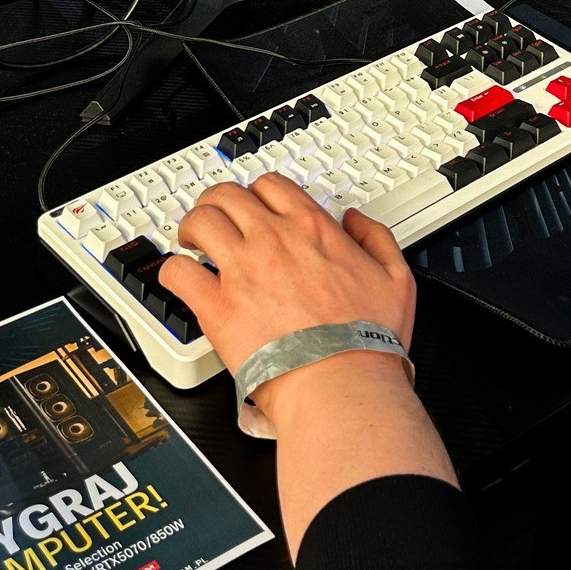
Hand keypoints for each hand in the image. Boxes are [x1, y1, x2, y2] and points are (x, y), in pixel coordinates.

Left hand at [161, 174, 415, 411]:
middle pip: (227, 195)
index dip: (257, 193)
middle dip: (217, 203)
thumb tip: (356, 220)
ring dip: (192, 227)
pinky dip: (174, 272)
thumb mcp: (396, 278)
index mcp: (312, 228)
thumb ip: (377, 238)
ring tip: (192, 242)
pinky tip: (181, 279)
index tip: (254, 208)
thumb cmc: (367, 342)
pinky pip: (179, 272)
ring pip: (199, 221)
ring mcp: (241, 270)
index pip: (271, 185)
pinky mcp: (217, 306)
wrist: (341, 384)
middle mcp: (272, 239)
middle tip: (215, 220)